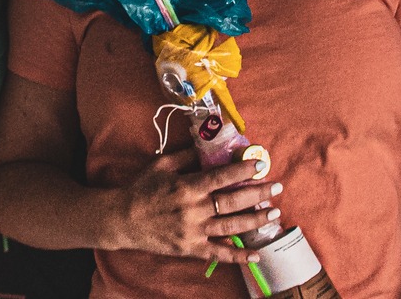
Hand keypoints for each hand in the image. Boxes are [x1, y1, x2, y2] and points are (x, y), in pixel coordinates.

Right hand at [102, 150, 279, 263]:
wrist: (123, 220)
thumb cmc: (142, 189)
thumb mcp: (161, 165)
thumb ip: (186, 156)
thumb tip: (206, 144)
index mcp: (188, 187)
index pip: (222, 177)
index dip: (243, 170)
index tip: (261, 164)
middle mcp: (194, 210)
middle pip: (233, 202)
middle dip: (258, 193)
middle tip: (277, 187)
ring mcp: (194, 231)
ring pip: (231, 227)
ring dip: (256, 220)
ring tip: (274, 213)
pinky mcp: (191, 248)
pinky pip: (219, 254)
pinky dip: (238, 256)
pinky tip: (256, 255)